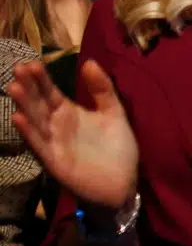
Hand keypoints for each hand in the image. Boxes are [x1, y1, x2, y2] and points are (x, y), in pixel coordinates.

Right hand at [7, 59, 138, 212]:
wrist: (123, 183)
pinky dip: (29, 132)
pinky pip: (39, 144)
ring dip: (24, 105)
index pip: (50, 92)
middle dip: (29, 86)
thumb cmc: (117, 149)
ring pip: (35, 121)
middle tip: (18, 67)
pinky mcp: (55, 161)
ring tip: (14, 86)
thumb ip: (102, 89)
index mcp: (69, 113)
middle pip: (39, 103)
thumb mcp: (113, 113)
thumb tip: (89, 62)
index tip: (31, 62)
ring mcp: (53, 143)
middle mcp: (56, 126)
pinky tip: (18, 118)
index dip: (41, 78)